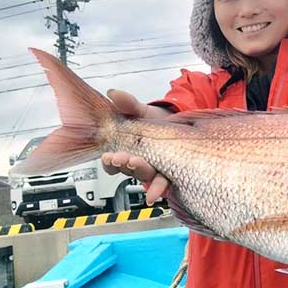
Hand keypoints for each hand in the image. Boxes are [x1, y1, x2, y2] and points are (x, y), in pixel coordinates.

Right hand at [101, 89, 172, 205]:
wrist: (178, 123)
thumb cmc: (154, 121)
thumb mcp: (140, 111)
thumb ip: (128, 104)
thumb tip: (114, 94)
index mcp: (126, 151)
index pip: (113, 162)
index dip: (110, 162)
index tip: (109, 157)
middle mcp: (139, 163)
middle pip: (130, 170)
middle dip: (126, 165)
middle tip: (123, 159)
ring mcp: (155, 169)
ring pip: (146, 176)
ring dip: (142, 175)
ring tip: (139, 167)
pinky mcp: (171, 171)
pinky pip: (164, 182)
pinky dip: (158, 188)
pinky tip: (155, 193)